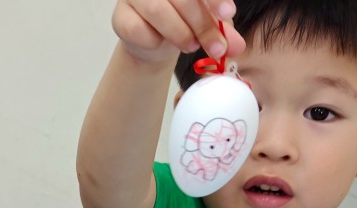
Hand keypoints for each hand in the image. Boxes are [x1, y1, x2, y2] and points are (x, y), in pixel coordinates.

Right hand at [112, 0, 244, 63]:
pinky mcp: (120, 16)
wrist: (152, 39)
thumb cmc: (181, 21)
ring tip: (191, 46)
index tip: (227, 14)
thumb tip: (236, 47)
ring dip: (180, 34)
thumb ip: (222, 31)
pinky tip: (159, 43)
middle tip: (216, 48)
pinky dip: (154, 41)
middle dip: (203, 24)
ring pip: (158, 11)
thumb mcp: (207, 23)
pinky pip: (138, 29)